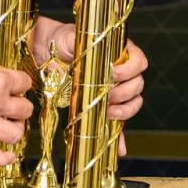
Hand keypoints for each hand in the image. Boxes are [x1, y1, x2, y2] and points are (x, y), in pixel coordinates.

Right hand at [0, 54, 32, 165]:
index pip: (24, 82)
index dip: (22, 82)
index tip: (19, 83)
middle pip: (24, 109)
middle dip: (22, 105)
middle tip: (15, 103)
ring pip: (15, 134)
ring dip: (17, 129)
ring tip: (12, 124)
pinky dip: (3, 158)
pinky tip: (10, 157)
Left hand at [33, 17, 148, 147]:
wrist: (48, 49)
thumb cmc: (64, 39)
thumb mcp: (75, 38)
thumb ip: (86, 45)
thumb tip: (89, 53)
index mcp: (120, 52)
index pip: (140, 62)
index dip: (131, 70)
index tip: (114, 74)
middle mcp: (122, 71)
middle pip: (138, 85)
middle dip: (124, 93)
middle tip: (107, 95)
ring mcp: (115, 90)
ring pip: (133, 103)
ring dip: (125, 110)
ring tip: (110, 113)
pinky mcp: (105, 106)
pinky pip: (119, 124)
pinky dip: (120, 137)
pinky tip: (119, 149)